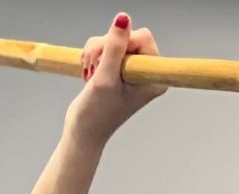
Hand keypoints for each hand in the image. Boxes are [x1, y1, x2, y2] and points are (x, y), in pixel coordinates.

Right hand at [64, 13, 167, 147]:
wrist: (84, 130)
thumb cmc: (97, 113)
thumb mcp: (105, 78)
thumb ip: (115, 47)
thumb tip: (124, 18)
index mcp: (153, 79)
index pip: (143, 37)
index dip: (122, 42)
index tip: (111, 63)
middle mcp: (147, 73)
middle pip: (127, 35)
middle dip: (105, 46)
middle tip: (94, 66)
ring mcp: (134, 70)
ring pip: (114, 38)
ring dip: (96, 50)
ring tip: (90, 71)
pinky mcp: (120, 68)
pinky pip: (107, 45)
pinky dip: (93, 53)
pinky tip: (89, 70)